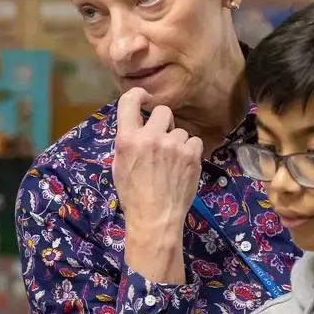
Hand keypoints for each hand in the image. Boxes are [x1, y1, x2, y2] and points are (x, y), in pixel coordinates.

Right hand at [112, 88, 202, 282]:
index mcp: (127, 139)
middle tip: (162, 139)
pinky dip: (190, 152)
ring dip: (177, 142)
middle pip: (162, 111)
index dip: (138, 95)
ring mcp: (173, 145)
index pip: (129, 101)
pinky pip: (194, 141)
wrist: (155, 218)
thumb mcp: (119, 166)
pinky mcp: (192, 154)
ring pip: (180, 130)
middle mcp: (150, 137)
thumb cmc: (133, 195)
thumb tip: (138, 127)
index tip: (144, 98)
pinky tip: (183, 166)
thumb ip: (128, 142)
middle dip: (163, 123)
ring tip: (172, 162)